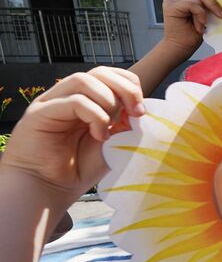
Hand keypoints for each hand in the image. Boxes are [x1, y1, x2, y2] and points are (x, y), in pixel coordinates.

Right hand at [1, 67, 144, 198]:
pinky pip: (74, 101)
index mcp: (86, 99)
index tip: (142, 112)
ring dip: (108, 102)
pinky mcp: (39, 113)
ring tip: (112, 127)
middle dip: (125, 89)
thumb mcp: (113, 143)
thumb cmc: (79, 168)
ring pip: (84, 80)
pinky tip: (99, 135)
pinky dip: (95, 116)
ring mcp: (51, 103)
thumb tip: (141, 109)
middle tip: (137, 113)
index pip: (111, 75)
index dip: (130, 86)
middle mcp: (67, 96)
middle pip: (99, 72)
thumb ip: (126, 124)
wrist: (48, 189)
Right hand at [159, 0, 221, 52]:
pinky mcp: (171, 6)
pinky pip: (194, 5)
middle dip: (212, 3)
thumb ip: (204, 5)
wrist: (181, 47)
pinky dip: (200, 15)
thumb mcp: (202, 16)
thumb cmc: (192, 34)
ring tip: (203, 25)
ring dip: (204, 13)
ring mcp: (171, 0)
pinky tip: (199, 26)